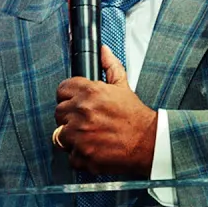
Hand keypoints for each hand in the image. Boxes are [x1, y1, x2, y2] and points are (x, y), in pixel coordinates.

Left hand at [54, 46, 156, 177]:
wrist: (148, 142)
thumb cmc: (135, 117)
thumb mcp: (123, 87)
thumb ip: (110, 66)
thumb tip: (103, 51)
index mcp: (89, 92)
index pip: (62, 90)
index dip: (68, 97)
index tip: (75, 103)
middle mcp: (81, 111)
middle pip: (58, 112)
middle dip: (69, 117)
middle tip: (85, 122)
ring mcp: (80, 134)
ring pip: (60, 134)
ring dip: (71, 137)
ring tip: (89, 136)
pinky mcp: (82, 154)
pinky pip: (69, 155)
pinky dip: (79, 155)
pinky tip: (92, 148)